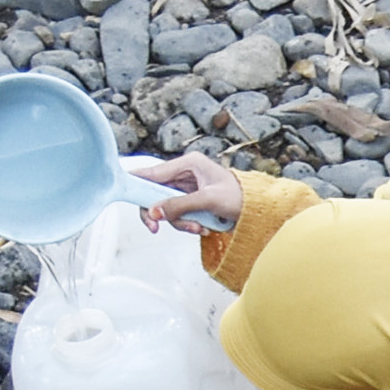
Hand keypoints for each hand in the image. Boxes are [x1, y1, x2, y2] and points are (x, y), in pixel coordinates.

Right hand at [128, 152, 242, 230]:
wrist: (261, 211)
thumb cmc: (243, 197)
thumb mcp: (209, 200)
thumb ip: (180, 205)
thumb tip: (154, 212)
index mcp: (189, 163)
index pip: (153, 173)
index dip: (138, 185)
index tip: (129, 198)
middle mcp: (185, 174)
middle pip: (156, 193)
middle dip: (161, 212)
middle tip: (155, 227)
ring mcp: (188, 189)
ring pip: (168, 208)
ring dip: (181, 222)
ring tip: (199, 227)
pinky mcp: (193, 203)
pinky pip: (180, 215)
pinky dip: (189, 224)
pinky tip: (204, 226)